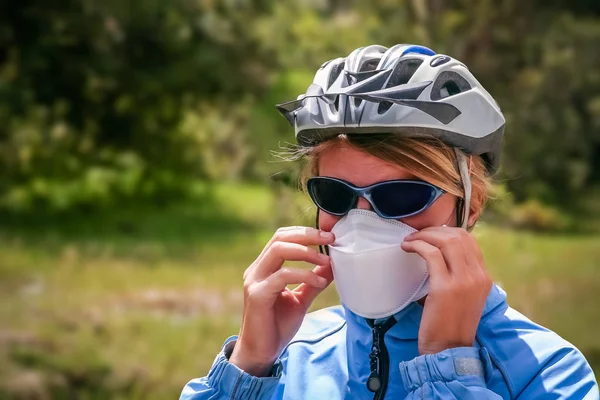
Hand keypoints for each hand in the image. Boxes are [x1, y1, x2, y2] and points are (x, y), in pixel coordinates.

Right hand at [229, 227, 334, 376]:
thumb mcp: (300, 299)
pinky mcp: (257, 295)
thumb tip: (332, 265)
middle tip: (330, 240)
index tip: (328, 236)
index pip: (282, 237)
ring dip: (307, 252)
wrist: (261, 352)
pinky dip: (304, 275)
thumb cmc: (277, 325)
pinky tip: (319, 283)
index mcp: (264, 267)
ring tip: (327, 261)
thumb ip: (313, 281)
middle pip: (280, 238)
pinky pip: (282, 276)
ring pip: (278, 251)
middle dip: (307, 236)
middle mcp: (257, 270)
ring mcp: (254, 281)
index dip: (305, 233)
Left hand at [401, 226, 491, 354]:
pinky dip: (417, 245)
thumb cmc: (450, 324)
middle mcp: (478, 276)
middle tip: (418, 235)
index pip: (470, 240)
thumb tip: (440, 253)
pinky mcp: (445, 287)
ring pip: (445, 241)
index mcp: (484, 277)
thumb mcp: (464, 296)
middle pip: (458, 236)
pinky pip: (431, 254)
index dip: (448, 231)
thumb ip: (460, 275)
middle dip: (434, 230)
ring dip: (424, 236)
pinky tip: (407, 248)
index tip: (431, 234)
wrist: (449, 349)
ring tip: (410, 240)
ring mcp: (464, 281)